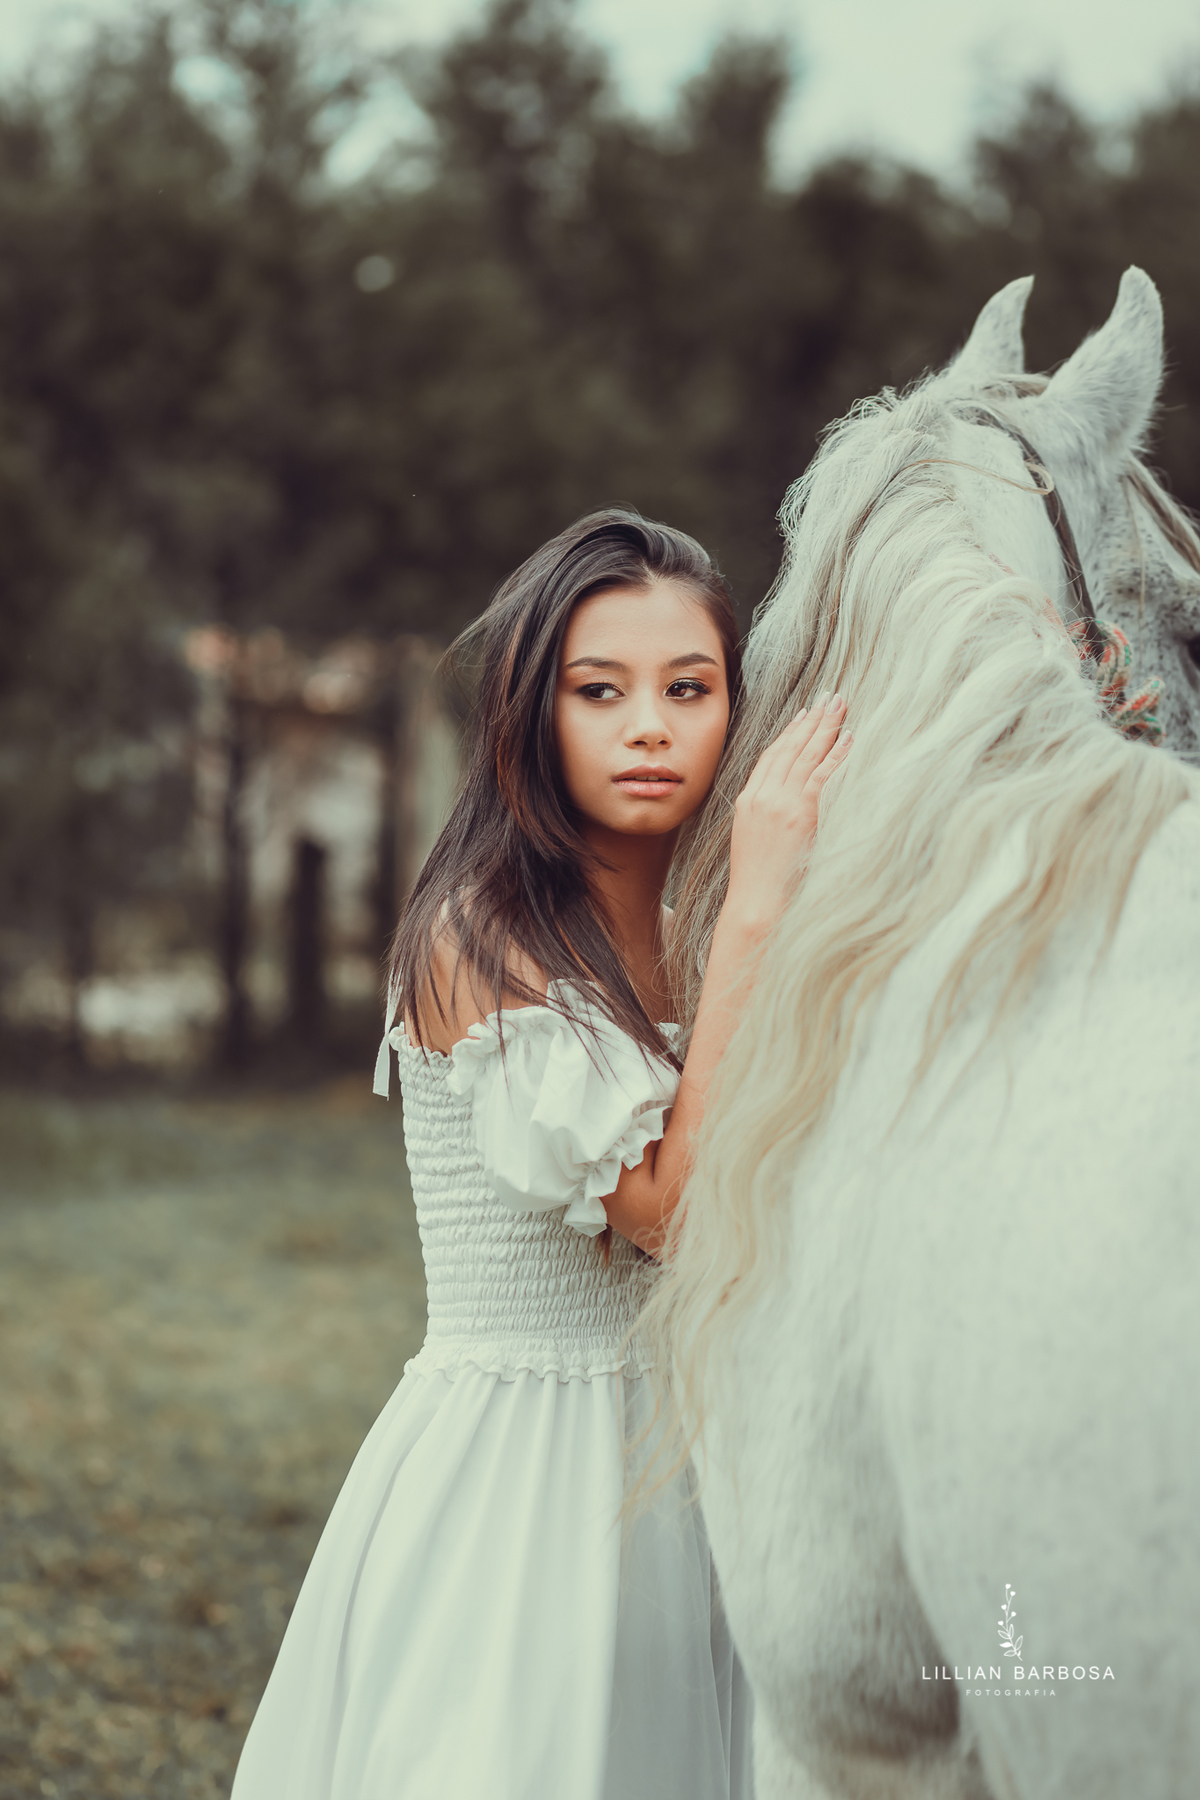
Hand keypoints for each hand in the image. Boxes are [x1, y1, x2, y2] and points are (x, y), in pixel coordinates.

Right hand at [722, 691, 850, 938]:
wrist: (755, 903)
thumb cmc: (758, 882)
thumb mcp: (753, 840)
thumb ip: (767, 816)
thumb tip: (786, 807)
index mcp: (748, 800)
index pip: (771, 756)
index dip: (789, 733)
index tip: (804, 715)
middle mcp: (762, 796)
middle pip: (789, 748)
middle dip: (811, 721)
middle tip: (829, 698)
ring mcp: (780, 804)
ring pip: (806, 756)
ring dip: (826, 728)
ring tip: (840, 707)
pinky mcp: (800, 814)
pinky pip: (821, 776)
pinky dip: (835, 755)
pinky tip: (847, 739)